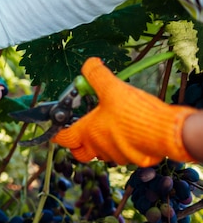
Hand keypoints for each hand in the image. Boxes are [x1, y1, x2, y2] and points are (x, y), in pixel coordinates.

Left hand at [52, 57, 196, 166]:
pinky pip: (121, 154)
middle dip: (76, 144)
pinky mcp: (133, 159)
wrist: (166, 132)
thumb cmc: (135, 113)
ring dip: (100, 142)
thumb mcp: (112, 88)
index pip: (63, 138)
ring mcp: (116, 155)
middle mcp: (98, 147)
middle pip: (79, 152)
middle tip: (80, 131)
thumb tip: (89, 63)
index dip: (57, 133)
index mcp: (88, 132)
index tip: (55, 130)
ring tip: (107, 125)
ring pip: (101, 153)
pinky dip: (120, 144)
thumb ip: (96, 75)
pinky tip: (128, 131)